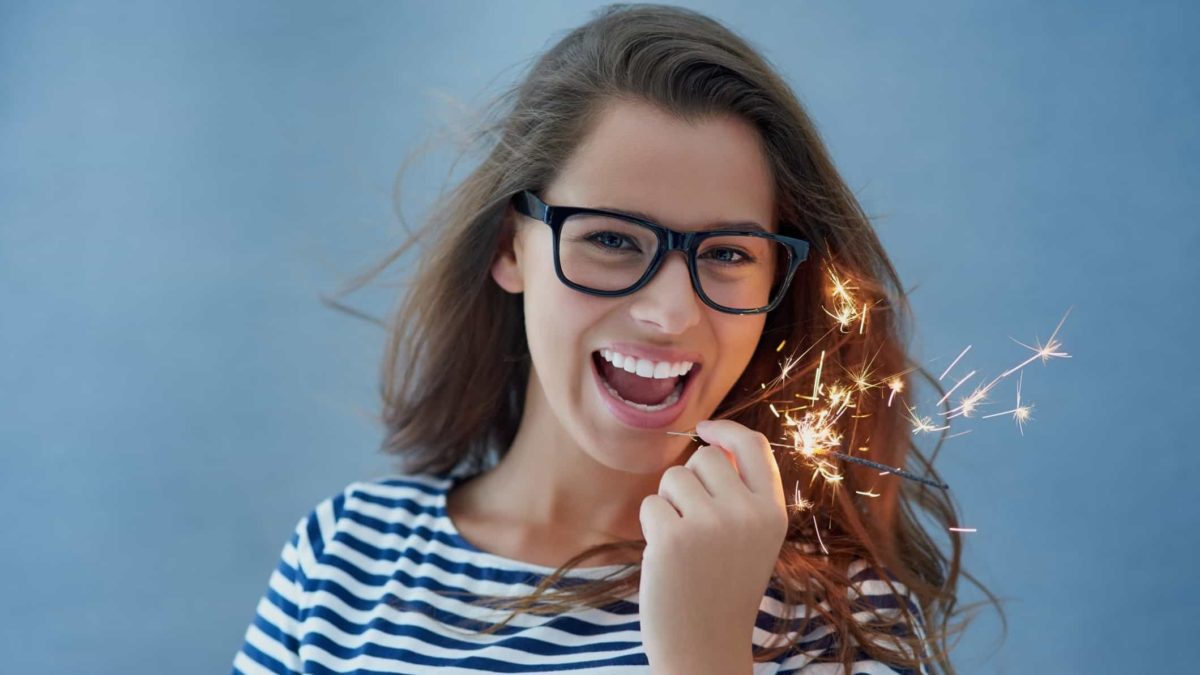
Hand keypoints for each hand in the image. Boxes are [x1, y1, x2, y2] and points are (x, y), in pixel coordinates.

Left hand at [638, 419, 789, 674]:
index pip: (755, 445)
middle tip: (692, 521)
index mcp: (773, 513)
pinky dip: (651, 525)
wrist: (704, 647)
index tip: (705, 430)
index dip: (726, 430)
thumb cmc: (722, 589)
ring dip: (668, 503)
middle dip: (690, 481)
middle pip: (706, 458)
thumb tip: (714, 443)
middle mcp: (747, 514)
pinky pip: (650, 504)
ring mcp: (711, 525)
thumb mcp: (753, 540)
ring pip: (674, 478)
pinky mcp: (673, 537)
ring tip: (682, 543)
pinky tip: (665, 556)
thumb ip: (743, 494)